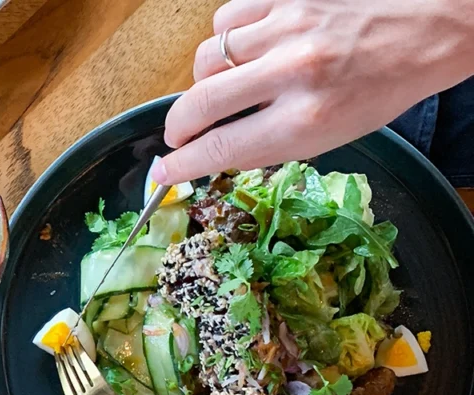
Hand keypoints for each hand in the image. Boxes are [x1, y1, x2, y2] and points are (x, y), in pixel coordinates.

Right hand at [154, 0, 473, 183]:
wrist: (432, 24)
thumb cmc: (384, 86)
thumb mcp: (333, 135)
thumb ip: (271, 143)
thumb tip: (216, 151)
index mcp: (307, 120)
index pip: (222, 149)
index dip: (183, 165)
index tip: (163, 174)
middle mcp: (293, 73)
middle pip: (200, 103)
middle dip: (179, 126)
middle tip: (179, 135)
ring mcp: (286, 27)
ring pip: (206, 57)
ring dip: (205, 80)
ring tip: (223, 86)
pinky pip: (226, 19)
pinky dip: (226, 39)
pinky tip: (244, 48)